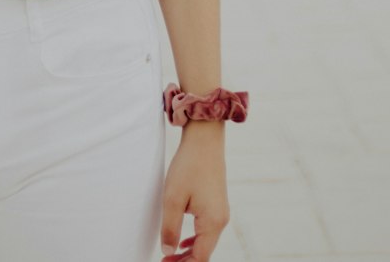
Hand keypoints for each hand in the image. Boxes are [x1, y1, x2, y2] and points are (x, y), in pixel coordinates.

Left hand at [160, 127, 230, 260]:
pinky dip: (195, 239)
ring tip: (171, 256)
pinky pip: (207, 230)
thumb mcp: (172, 198)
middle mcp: (221, 220)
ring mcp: (221, 212)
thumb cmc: (189, 166)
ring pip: (206, 242)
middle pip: (204, 253)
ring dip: (189, 251)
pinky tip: (184, 241)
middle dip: (185, 261)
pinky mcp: (217, 204)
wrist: (205, 139)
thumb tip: (168, 252)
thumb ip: (170, 228)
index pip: (200, 258)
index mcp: (212, 222)